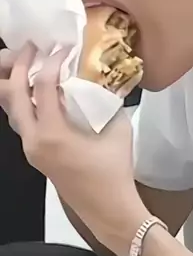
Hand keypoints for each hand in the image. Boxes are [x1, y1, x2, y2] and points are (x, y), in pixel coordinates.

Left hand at [0, 44, 147, 247]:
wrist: (109, 208)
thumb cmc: (114, 169)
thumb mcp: (116, 127)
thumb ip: (104, 100)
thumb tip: (100, 78)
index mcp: (51, 134)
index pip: (40, 86)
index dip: (50, 62)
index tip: (62, 47)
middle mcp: (33, 141)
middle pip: (13, 97)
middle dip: (20, 68)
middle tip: (32, 48)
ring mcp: (32, 150)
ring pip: (13, 111)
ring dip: (18, 86)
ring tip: (31, 65)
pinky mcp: (37, 156)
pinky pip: (23, 122)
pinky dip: (26, 102)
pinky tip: (40, 93)